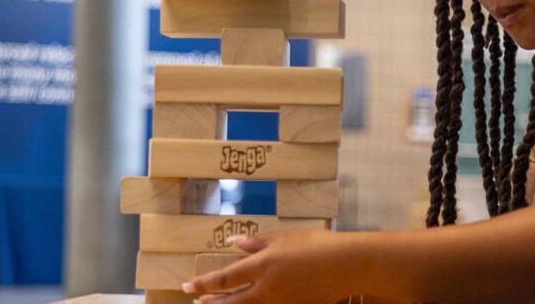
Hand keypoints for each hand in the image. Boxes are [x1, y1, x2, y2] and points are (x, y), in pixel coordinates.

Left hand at [183, 229, 354, 303]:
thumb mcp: (285, 237)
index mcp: (262, 266)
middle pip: (231, 302)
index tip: (187, 285)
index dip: (204, 284)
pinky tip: (248, 302)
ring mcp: (279, 302)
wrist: (347, 265)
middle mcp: (266, 289)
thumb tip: (235, 243)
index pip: (225, 279)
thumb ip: (258, 242)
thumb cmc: (317, 244)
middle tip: (196, 301)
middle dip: (211, 302)